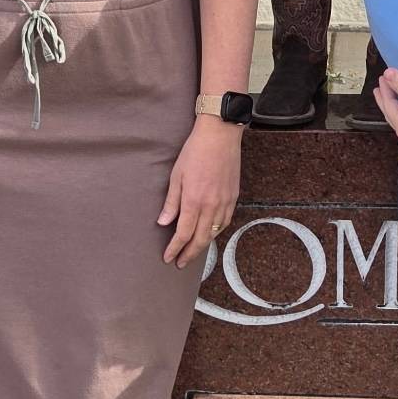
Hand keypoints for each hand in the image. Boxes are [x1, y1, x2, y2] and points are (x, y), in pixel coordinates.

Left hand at [157, 115, 241, 269]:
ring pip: (214, 233)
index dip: (175, 248)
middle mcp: (211, 206)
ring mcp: (225, 202)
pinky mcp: (233, 197)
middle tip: (180, 263)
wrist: (220, 135)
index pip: (183, 234)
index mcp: (194, 201)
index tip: (168, 258)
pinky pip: (225, 222)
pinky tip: (210, 233)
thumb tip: (164, 222)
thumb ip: (172, 202)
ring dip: (203, 245)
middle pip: (200, 239)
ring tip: (193, 251)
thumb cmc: (195, 152)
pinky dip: (216, 232)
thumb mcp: (176, 175)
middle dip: (189, 254)